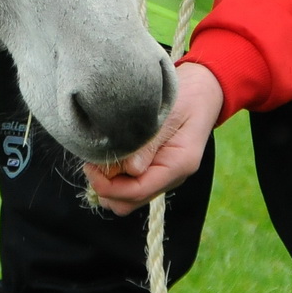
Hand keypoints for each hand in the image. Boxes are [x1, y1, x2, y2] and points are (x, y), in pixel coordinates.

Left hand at [83, 62, 222, 215]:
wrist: (201, 90)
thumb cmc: (185, 97)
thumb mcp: (168, 113)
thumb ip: (150, 142)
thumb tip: (131, 169)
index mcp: (178, 165)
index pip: (138, 191)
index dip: (109, 186)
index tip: (90, 167)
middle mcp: (170, 177)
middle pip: (129, 202)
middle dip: (105, 188)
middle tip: (91, 162)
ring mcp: (162, 175)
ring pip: (128, 198)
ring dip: (108, 184)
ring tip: (98, 158)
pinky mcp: (154, 169)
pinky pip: (130, 185)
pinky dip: (114, 177)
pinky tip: (108, 155)